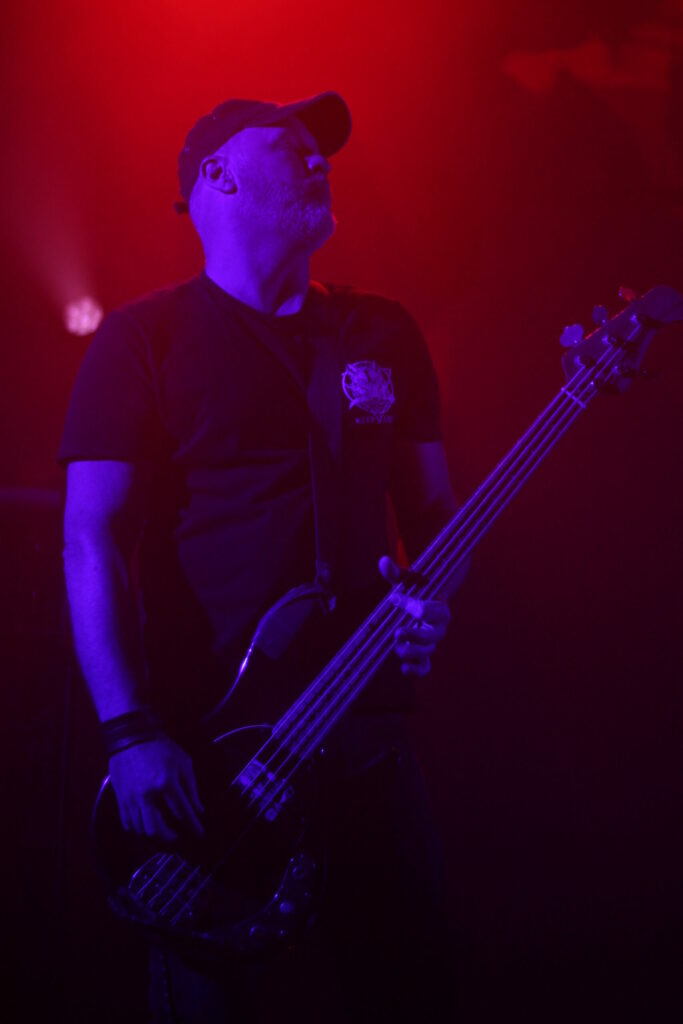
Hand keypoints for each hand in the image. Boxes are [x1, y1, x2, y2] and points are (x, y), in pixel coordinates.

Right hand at [108, 736, 204, 841]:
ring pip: (141, 828)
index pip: (182, 811)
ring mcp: (132, 798)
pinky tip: (145, 825)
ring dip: (153, 833)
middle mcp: (147, 794)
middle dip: (169, 836)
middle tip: (176, 834)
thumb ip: (191, 787)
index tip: (199, 833)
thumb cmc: (160, 747)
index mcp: (166, 783)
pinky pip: (127, 823)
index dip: (193, 825)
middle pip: (156, 828)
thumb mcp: (183, 761)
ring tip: (162, 829)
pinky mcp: (121, 798)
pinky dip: (137, 829)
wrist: (131, 737)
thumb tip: (198, 808)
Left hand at [379, 555, 450, 676]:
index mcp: (439, 606)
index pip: (429, 609)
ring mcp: (432, 641)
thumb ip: (396, 572)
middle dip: (415, 636)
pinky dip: (416, 670)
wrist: (427, 602)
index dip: (411, 605)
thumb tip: (383, 562)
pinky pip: (425, 667)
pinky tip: (403, 668)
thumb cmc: (417, 589)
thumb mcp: (408, 579)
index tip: (393, 598)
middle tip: (397, 632)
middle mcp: (439, 626)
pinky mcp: (423, 653)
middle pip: (433, 636)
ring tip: (396, 646)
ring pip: (428, 652)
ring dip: (412, 652)